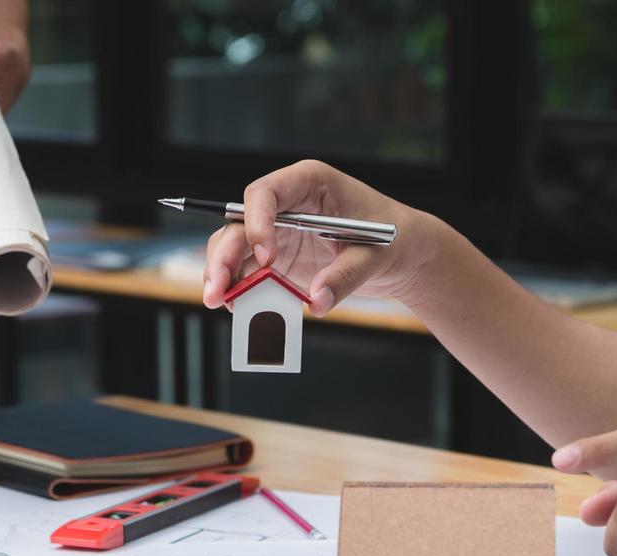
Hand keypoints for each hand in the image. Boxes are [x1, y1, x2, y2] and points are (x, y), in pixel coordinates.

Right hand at [203, 160, 441, 316]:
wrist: (400, 253)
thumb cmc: (391, 239)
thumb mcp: (374, 256)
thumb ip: (344, 277)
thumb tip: (315, 303)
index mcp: (307, 183)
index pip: (265, 193)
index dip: (257, 224)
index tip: (268, 258)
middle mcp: (285, 204)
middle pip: (239, 224)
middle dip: (224, 256)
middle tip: (216, 289)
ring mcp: (277, 232)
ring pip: (235, 248)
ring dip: (222, 275)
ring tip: (218, 302)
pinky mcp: (277, 258)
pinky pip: (249, 272)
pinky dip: (240, 290)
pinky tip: (238, 310)